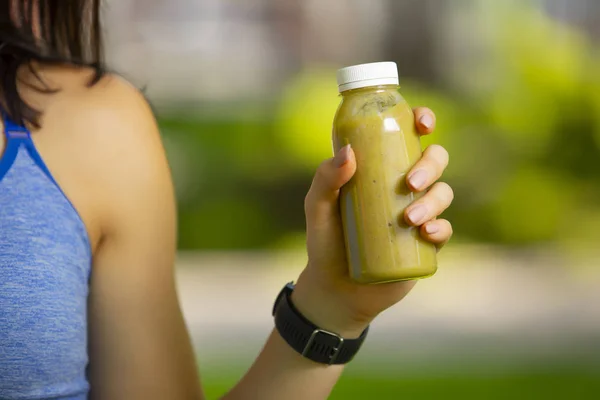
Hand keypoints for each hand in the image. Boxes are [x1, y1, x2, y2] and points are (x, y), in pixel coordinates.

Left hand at [292, 107, 452, 337]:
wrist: (336, 288)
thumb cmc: (326, 241)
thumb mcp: (318, 207)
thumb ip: (325, 179)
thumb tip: (349, 152)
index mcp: (380, 169)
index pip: (407, 136)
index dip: (422, 121)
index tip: (423, 123)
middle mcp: (403, 186)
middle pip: (434, 160)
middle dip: (431, 164)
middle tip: (410, 183)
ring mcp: (418, 214)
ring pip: (443, 193)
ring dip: (434, 200)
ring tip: (410, 219)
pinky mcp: (426, 244)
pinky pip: (445, 229)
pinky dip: (440, 228)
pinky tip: (425, 233)